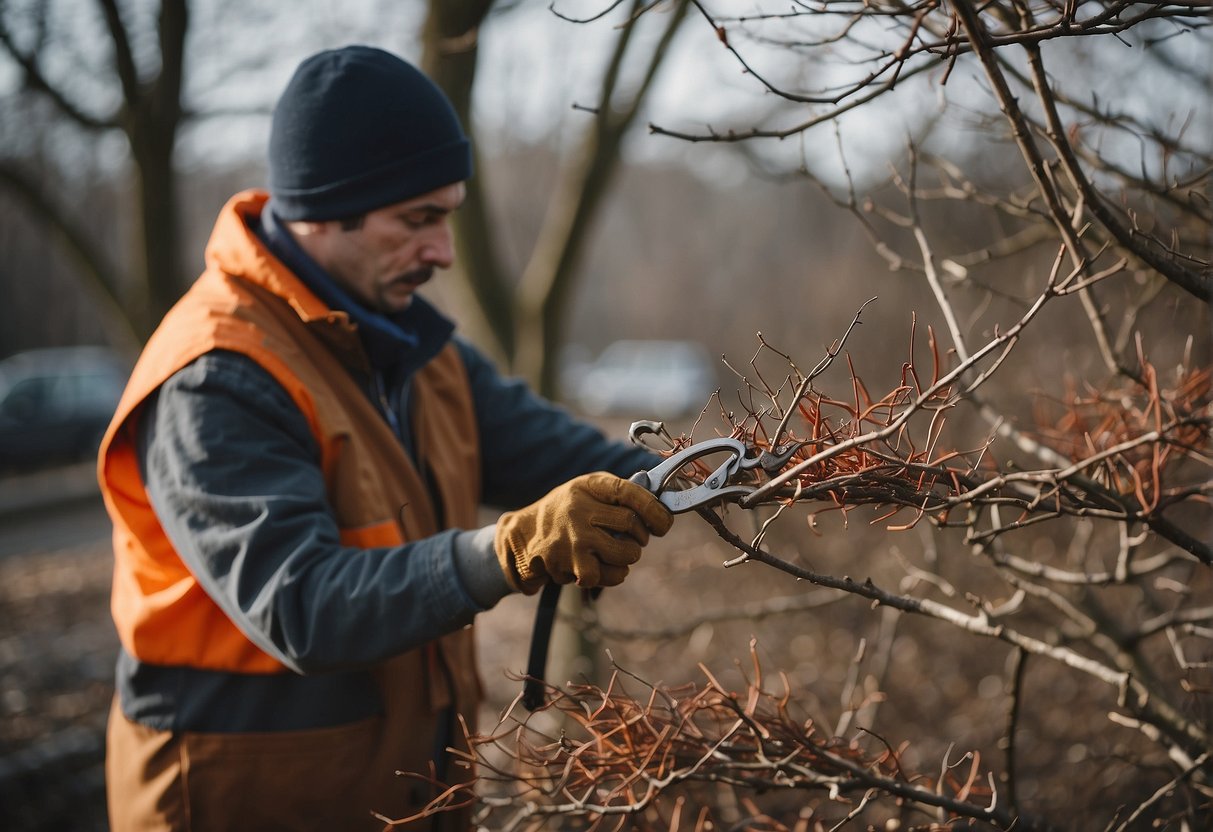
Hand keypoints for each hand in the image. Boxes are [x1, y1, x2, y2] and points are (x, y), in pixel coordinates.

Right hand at [494, 472, 673, 593]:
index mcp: (589, 485)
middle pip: (633, 525)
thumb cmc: (566, 513)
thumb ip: (619, 497)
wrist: (522, 534)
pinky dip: (611, 576)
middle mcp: (580, 507)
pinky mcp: (568, 562)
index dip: (655, 510)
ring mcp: (574, 536)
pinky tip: (600, 567)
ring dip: (628, 558)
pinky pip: (608, 575)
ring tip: (617, 554)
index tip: (664, 524)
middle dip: (641, 537)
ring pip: (626, 553)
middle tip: (634, 540)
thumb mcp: (588, 493)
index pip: (632, 492)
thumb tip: (661, 512)